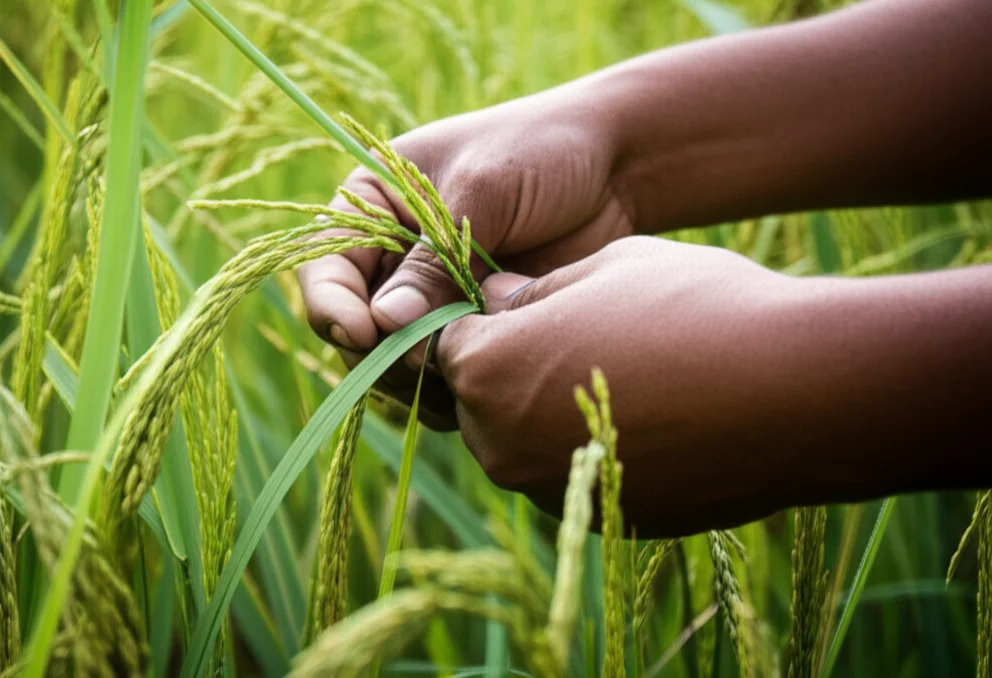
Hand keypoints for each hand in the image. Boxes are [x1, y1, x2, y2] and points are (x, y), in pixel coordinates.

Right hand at [298, 83, 633, 428]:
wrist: (617, 167)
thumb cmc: (541, 152)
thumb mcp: (481, 192)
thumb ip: (433, 260)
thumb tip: (383, 325)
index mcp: (372, 208)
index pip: (324, 269)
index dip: (333, 308)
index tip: (363, 334)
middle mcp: (391, 260)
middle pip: (355, 331)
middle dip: (384, 354)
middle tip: (430, 361)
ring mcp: (431, 302)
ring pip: (397, 366)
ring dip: (423, 381)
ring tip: (471, 367)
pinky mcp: (470, 332)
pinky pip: (445, 379)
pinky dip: (459, 390)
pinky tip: (492, 383)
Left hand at [436, 236, 991, 537]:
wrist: (796, 392)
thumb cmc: (692, 308)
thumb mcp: (604, 267)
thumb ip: (532, 290)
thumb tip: (495, 299)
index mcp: (487, 372)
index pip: (445, 343)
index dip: (480, 318)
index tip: (521, 304)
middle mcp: (501, 445)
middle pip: (480, 400)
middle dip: (510, 368)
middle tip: (575, 335)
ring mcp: (552, 492)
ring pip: (524, 441)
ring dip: (549, 411)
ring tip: (621, 372)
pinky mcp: (604, 521)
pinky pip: (573, 476)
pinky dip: (592, 449)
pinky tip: (652, 415)